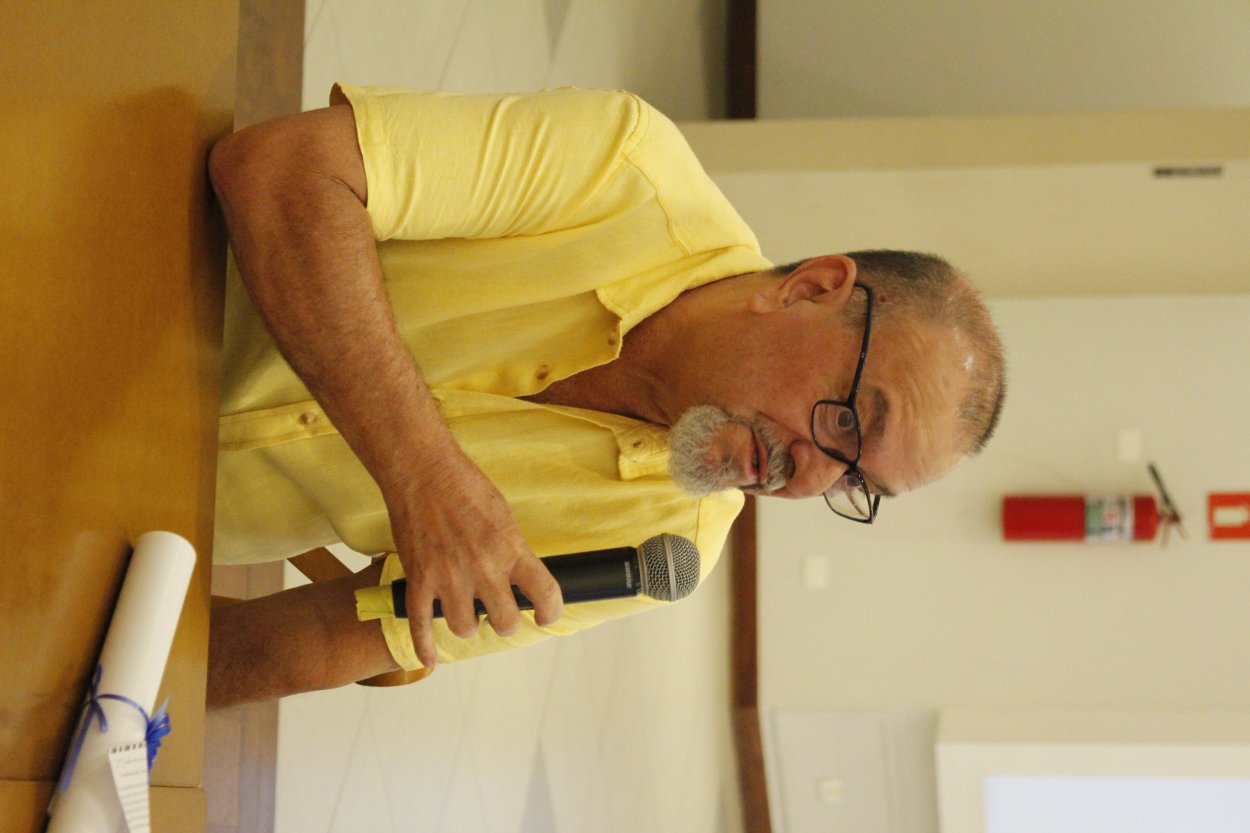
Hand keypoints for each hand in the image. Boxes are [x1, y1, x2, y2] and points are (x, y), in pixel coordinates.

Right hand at [383, 450, 562, 668]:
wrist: (422, 471)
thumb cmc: (464, 485)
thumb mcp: (503, 514)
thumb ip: (511, 549)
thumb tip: (518, 575)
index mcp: (511, 549)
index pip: (545, 594)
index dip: (551, 612)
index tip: (546, 615)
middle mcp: (484, 569)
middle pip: (505, 621)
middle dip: (505, 621)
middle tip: (500, 612)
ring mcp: (449, 578)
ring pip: (465, 627)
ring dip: (468, 625)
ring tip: (467, 613)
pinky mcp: (419, 580)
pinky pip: (421, 624)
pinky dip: (425, 647)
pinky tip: (430, 659)